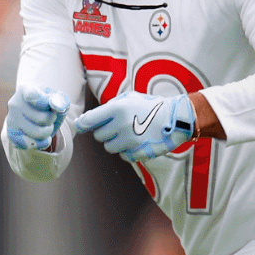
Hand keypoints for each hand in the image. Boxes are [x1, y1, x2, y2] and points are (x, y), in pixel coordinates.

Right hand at [3, 86, 68, 151]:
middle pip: (43, 119)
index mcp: (26, 89)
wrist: (32, 111)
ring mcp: (11, 119)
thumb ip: (60, 100)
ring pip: (37, 133)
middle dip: (52, 120)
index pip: (32, 95)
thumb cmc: (47, 102)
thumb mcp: (56, 97)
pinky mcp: (11, 134)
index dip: (42, 101)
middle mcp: (15, 103)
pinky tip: (42, 138)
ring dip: (48, 132)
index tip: (50, 104)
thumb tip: (58, 106)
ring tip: (46, 126)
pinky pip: (30, 145)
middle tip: (50, 116)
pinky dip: (40, 143)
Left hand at [75, 91, 196, 161]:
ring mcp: (130, 140)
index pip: (89, 120)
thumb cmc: (149, 107)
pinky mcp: (138, 152)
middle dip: (105, 132)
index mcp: (117, 109)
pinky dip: (127, 151)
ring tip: (128, 134)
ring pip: (109, 147)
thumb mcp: (129, 99)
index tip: (79, 127)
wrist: (175, 117)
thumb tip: (84, 120)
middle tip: (117, 127)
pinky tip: (137, 141)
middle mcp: (122, 124)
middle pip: (98, 136)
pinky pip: (123, 155)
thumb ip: (107, 108)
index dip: (81, 124)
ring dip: (115, 142)